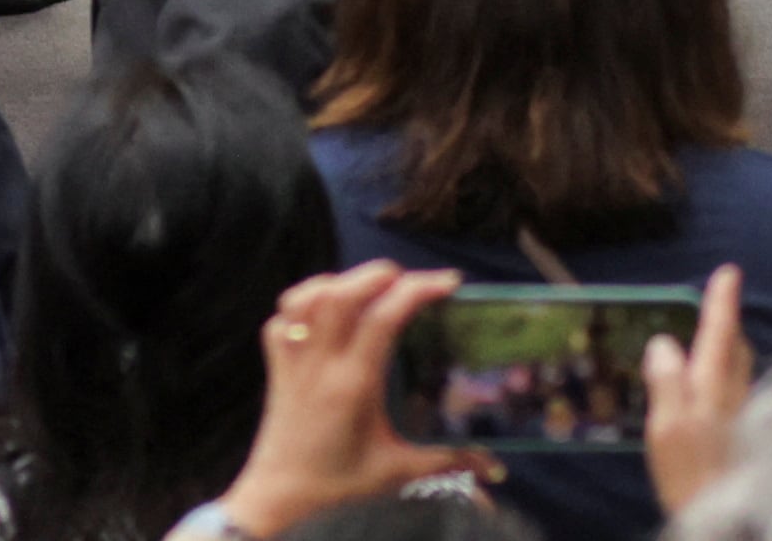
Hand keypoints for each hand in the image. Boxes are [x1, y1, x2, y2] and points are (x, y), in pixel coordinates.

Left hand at [214, 263, 468, 532]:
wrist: (279, 496)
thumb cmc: (339, 483)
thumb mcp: (397, 472)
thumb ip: (447, 461)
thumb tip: (494, 466)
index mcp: (354, 385)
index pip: (383, 319)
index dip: (417, 291)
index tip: (448, 284)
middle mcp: (320, 364)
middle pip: (341, 294)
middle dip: (380, 275)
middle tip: (412, 283)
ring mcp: (293, 359)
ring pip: (308, 296)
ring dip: (342, 281)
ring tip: (371, 288)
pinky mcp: (276, 363)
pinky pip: (285, 314)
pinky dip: (307, 298)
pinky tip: (330, 308)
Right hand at [643, 267, 753, 519]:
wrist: (732, 522)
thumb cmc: (693, 476)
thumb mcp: (667, 428)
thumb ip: (667, 382)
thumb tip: (665, 342)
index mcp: (714, 388)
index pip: (720, 334)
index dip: (722, 302)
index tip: (730, 272)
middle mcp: (735, 398)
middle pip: (737, 350)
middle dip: (729, 326)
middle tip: (721, 307)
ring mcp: (744, 420)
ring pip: (740, 373)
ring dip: (730, 352)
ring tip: (717, 345)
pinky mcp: (746, 441)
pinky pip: (737, 396)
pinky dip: (727, 382)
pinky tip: (716, 397)